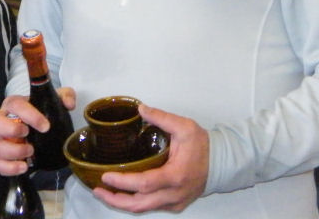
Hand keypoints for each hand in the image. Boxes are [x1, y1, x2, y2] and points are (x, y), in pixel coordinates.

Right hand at [0, 88, 74, 175]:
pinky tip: (24, 166)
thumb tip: (69, 104)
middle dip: (10, 129)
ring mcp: (0, 139)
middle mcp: (2, 120)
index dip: (28, 115)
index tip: (45, 126)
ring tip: (31, 151)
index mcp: (14, 105)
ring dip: (12, 151)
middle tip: (27, 134)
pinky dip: (8, 168)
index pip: (14, 104)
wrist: (41, 130)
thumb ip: (65, 96)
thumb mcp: (57, 101)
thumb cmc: (44, 113)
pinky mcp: (1, 157)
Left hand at [93, 104, 208, 213]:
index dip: (123, 182)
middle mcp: (173, 194)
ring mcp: (174, 202)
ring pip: (143, 209)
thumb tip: (141, 109)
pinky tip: (123, 193)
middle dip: (115, 200)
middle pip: (139, 205)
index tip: (106, 176)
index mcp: (175, 176)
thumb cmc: (203, 145)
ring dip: (122, 203)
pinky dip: (135, 202)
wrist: (221, 163)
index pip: (143, 184)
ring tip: (105, 192)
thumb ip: (161, 117)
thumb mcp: (184, 127)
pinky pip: (151, 207)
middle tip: (97, 189)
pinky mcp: (175, 204)